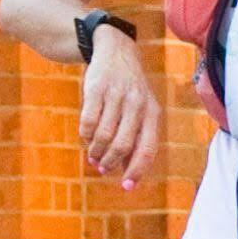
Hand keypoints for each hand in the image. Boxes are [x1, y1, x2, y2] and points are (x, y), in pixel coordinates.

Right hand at [79, 31, 159, 190]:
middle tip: (102, 168)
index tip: (126, 187)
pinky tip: (86, 138)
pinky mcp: (96, 90)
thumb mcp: (140, 111)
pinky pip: (88, 122)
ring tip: (93, 156)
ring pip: (104, 135)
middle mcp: (138, 105)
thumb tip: (126, 175)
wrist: (115, 52)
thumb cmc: (129, 92)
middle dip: (111, 161)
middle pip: (123, 145)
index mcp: (153, 113)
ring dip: (96, 151)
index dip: (137, 170)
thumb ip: (135, 139)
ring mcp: (117, 96)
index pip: (147, 149)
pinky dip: (85, 135)